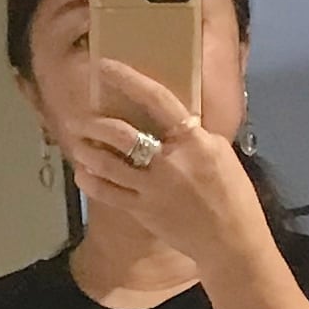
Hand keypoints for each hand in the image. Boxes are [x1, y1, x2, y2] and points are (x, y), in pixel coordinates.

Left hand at [79, 56, 266, 278]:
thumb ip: (192, 135)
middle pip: (121, 134)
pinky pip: (107, 192)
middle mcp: (169, 161)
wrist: (231, 241)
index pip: (156, 99)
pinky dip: (90, 181)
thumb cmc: (233, 194)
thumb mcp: (219, 153)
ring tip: (76, 142)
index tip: (105, 66)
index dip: (128, 79)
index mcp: (193, 140)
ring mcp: (152, 188)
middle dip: (94, 123)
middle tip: (79, 118)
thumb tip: (171, 119)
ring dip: (86, 150)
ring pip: (107, 163)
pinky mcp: (142, 210)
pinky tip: (81, 173)